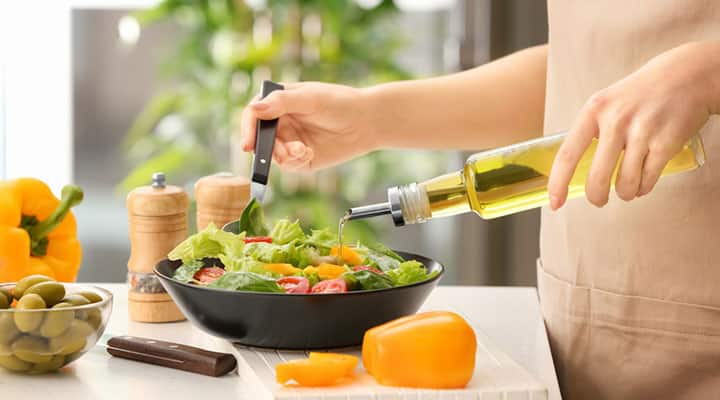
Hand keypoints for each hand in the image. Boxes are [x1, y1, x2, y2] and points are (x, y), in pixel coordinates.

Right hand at [239, 82, 375, 171]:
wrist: (366, 122)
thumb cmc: (339, 103)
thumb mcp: (310, 98)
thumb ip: (282, 103)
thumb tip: (254, 108)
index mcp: (278, 102)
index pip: (253, 115)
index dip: (247, 130)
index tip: (247, 145)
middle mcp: (280, 122)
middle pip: (259, 139)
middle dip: (266, 149)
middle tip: (281, 153)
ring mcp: (289, 140)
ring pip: (272, 155)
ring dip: (283, 156)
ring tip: (301, 150)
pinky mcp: (301, 157)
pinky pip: (288, 165)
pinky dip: (295, 161)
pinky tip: (308, 153)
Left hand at [548, 41, 719, 209]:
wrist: (686, 75)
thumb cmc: (640, 94)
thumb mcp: (605, 103)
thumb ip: (589, 131)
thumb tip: (573, 170)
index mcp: (593, 110)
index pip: (567, 155)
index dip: (558, 183)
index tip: (555, 202)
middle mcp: (615, 121)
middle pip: (597, 178)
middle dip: (596, 197)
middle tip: (598, 200)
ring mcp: (642, 132)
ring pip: (625, 184)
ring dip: (625, 192)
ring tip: (627, 185)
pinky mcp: (666, 143)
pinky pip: (648, 181)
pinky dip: (644, 187)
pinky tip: (644, 179)